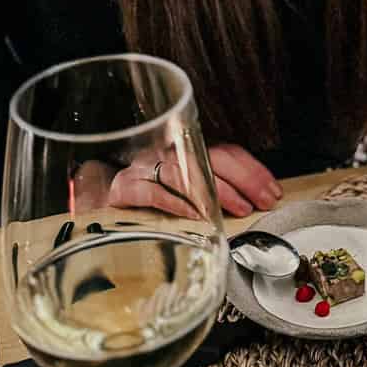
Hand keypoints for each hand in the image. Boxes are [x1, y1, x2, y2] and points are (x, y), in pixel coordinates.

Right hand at [105, 142, 281, 217]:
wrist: (94, 202)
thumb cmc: (145, 199)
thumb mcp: (185, 191)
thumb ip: (214, 189)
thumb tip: (256, 200)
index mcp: (184, 151)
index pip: (225, 152)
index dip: (252, 170)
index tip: (272, 191)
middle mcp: (165, 153)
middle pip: (210, 158)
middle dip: (242, 180)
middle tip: (261, 202)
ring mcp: (143, 169)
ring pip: (185, 171)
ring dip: (217, 191)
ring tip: (238, 209)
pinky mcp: (123, 189)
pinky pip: (152, 192)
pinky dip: (177, 202)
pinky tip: (196, 215)